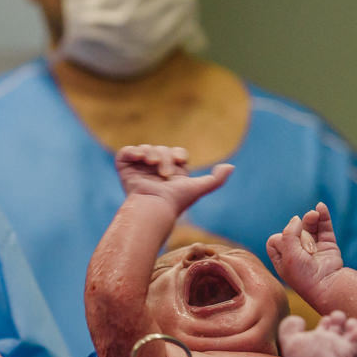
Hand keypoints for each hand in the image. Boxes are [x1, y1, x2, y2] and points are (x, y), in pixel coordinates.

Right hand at [115, 144, 233, 215]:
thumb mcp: (199, 188)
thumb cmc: (175, 201)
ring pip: (146, 148)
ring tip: (151, 165)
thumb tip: (231, 167)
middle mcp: (154, 170)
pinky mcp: (124, 168)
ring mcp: (138, 168)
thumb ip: (216, 179)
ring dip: (150, 153)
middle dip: (164, 157)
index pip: (176, 153)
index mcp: (171, 173)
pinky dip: (132, 151)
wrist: (153, 207)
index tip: (180, 161)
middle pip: (161, 149)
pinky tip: (139, 158)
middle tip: (164, 173)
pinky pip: (127, 152)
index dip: (178, 154)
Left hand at [267, 202, 344, 299]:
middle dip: (298, 233)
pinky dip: (323, 216)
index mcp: (283, 260)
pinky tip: (321, 207)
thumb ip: (288, 233)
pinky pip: (324, 226)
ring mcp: (313, 247)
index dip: (280, 239)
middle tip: (304, 246)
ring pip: (309, 226)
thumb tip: (296, 218)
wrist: (327, 284)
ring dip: (310, 218)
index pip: (275, 241)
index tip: (288, 247)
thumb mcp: (288, 254)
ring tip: (313, 215)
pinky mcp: (328, 245)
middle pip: (293, 231)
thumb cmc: (303, 275)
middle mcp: (297, 253)